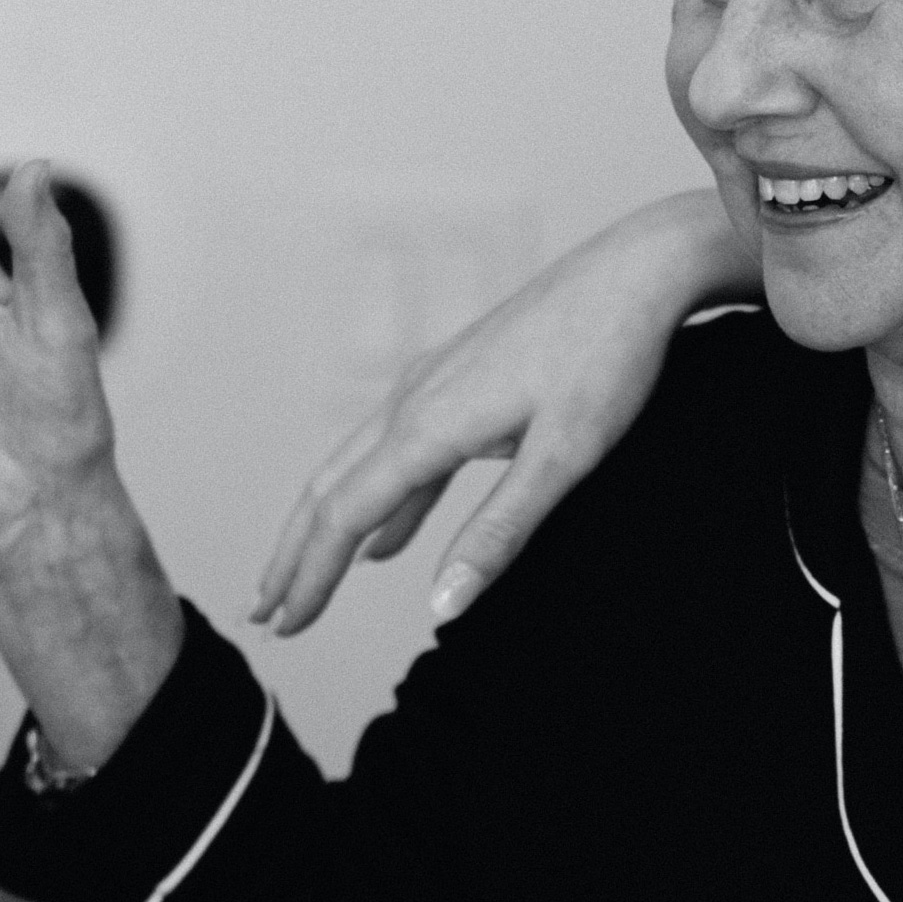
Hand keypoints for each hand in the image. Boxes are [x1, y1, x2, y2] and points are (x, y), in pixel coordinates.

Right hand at [256, 188, 745, 634]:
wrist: (638, 272)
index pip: (344, 517)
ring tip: (303, 580)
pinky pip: (397, 452)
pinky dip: (378, 503)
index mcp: (428, 425)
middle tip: (265, 616)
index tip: (283, 628)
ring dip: (325, 528)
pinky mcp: (458, 379)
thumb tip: (440, 608)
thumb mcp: (563, 459)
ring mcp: (431, 384)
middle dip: (293, 556)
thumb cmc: (609, 359)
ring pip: (354, 466)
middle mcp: (412, 400)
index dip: (310, 578)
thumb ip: (499, 535)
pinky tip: (385, 541)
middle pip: (329, 489)